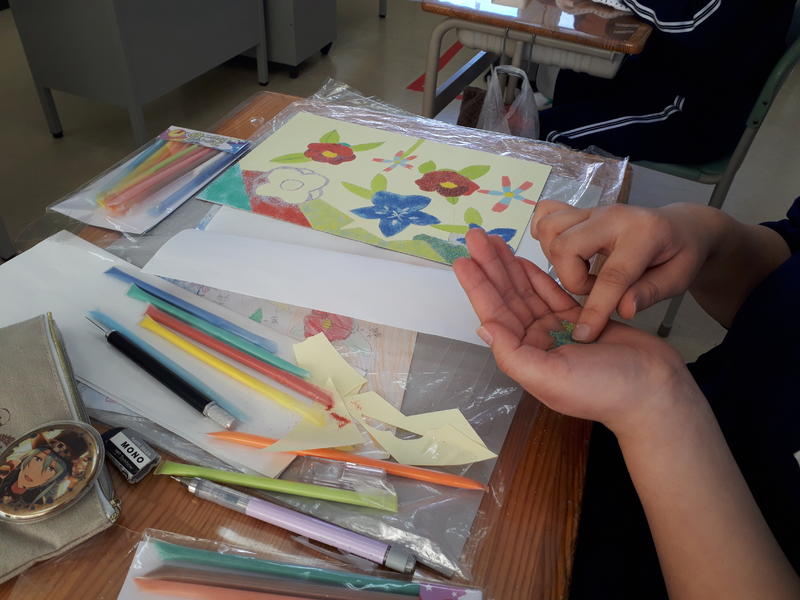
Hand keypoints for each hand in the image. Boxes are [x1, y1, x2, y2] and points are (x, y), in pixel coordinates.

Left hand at [453, 228, 697, 434]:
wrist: (654, 392)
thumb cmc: (604, 389)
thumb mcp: (551, 378)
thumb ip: (514, 355)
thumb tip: (483, 327)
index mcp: (525, 357)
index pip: (495, 315)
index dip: (478, 286)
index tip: (463, 259)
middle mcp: (536, 343)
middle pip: (507, 298)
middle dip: (490, 267)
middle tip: (474, 237)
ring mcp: (557, 330)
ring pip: (527, 292)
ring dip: (509, 267)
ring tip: (492, 241)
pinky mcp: (580, 319)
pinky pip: (552, 293)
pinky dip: (536, 276)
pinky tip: (522, 260)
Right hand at [531, 200, 720, 341]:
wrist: (680, 226)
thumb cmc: (680, 255)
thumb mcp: (679, 279)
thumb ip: (651, 293)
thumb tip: (624, 310)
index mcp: (644, 234)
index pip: (612, 275)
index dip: (596, 308)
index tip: (585, 334)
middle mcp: (613, 215)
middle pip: (565, 246)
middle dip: (570, 278)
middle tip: (592, 288)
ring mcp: (593, 210)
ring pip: (550, 229)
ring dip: (556, 259)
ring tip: (579, 271)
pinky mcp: (580, 211)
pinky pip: (546, 213)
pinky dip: (544, 234)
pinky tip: (560, 252)